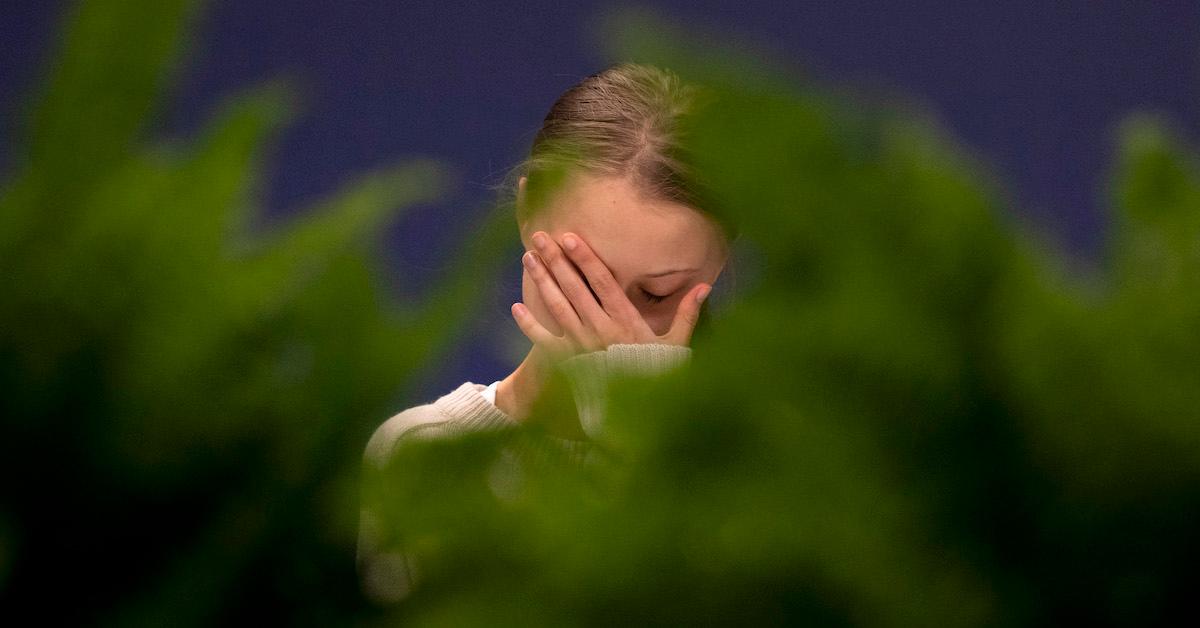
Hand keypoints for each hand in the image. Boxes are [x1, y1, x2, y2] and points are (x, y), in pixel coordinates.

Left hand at [511, 230, 710, 363]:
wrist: (638, 415)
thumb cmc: (659, 376)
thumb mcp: (677, 345)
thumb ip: (688, 313)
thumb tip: (706, 286)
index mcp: (625, 320)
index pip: (602, 281)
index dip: (585, 257)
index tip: (570, 237)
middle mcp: (600, 327)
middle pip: (574, 287)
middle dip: (556, 260)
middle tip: (540, 237)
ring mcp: (582, 344)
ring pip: (557, 306)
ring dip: (542, 282)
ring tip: (528, 259)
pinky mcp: (568, 361)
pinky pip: (545, 341)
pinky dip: (529, 325)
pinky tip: (515, 307)